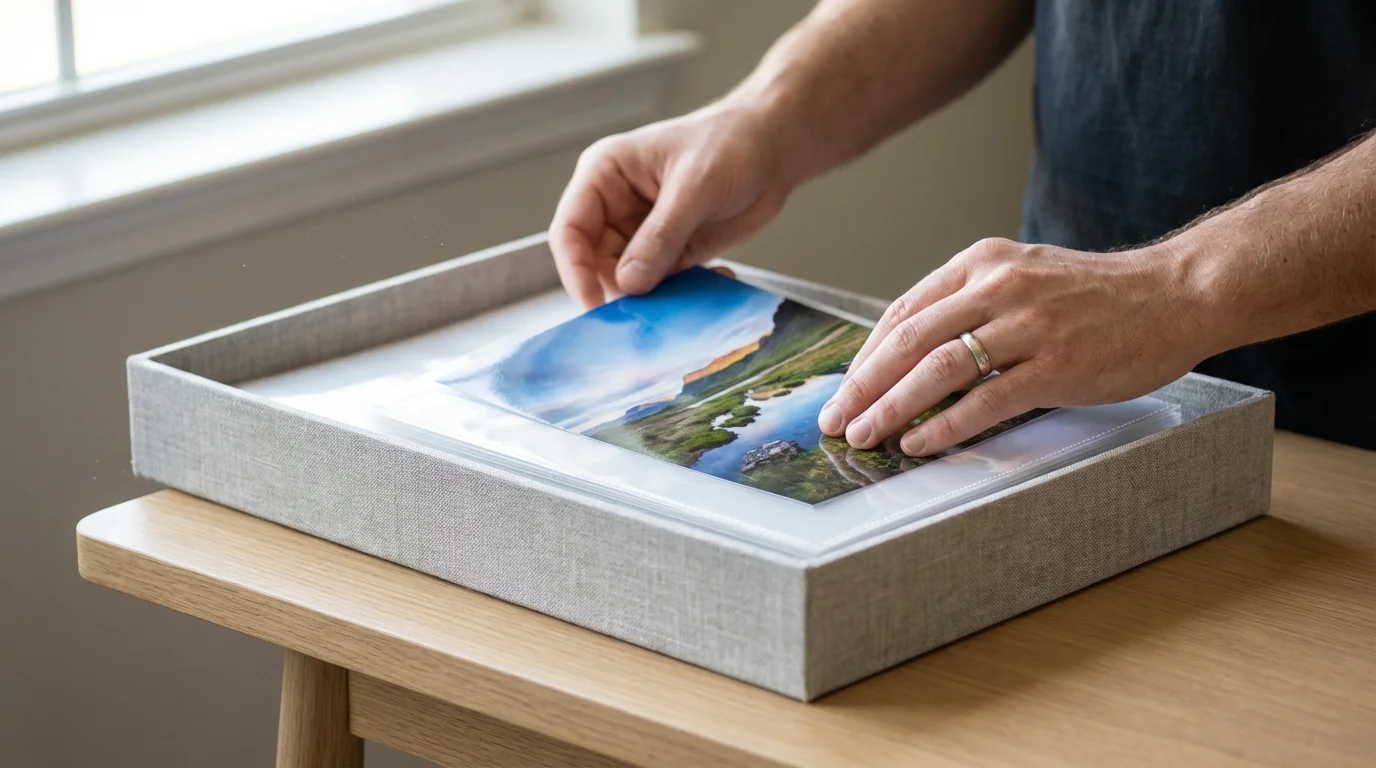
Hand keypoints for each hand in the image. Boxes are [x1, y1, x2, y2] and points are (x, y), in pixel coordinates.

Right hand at [550, 103, 793, 308]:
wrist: (774, 148)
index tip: (592, 303)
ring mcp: (643, 232)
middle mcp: (616, 206)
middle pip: (594, 262)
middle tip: (642, 314)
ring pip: (626, 279)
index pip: (570, 229)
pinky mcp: (671, 252)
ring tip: (680, 298)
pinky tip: (707, 283)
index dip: (575, 269)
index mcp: (605, 175)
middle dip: (616, 289)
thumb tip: (628, 282)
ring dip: (649, 297)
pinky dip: (676, 295)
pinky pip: (659, 285)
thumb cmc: (731, 143)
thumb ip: (660, 236)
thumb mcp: (694, 187)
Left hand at [818, 237, 1214, 455]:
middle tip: (835, 420)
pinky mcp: (1055, 365)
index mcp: (981, 264)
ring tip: (865, 436)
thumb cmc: (1095, 296)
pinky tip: (918, 443)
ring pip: (936, 370)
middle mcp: (997, 288)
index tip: (845, 389)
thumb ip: (969, 305)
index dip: (866, 356)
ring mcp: (1026, 326)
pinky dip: (944, 425)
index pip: (903, 312)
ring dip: (891, 407)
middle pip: (907, 341)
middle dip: (862, 386)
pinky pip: (984, 399)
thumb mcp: (1022, 278)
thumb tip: (911, 352)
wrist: (1174, 294)